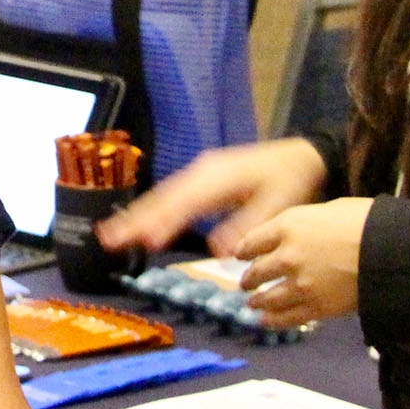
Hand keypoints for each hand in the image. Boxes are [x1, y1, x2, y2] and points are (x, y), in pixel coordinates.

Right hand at [96, 136, 329, 255]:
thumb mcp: (278, 205)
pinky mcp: (201, 178)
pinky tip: (140, 223)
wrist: (301, 155)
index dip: (164, 222)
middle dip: (135, 218)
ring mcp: (199, 173)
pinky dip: (152, 209)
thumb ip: (247, 226)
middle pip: (163, 197)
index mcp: (219, 178)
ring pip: (163, 195)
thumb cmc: (292, 180)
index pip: (185, 204)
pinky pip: (171, 194)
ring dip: (138, 215)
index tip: (146, 242)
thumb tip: (220, 253)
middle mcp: (202, 172)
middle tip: (108, 239)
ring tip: (111, 235)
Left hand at [234, 198, 372, 326]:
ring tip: (253, 303)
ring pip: (269, 297)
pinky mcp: (318, 307)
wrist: (391, 250)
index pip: (253, 241)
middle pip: (257, 271)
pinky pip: (289, 317)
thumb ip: (305, 224)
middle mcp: (287, 255)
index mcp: (288, 226)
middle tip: (245, 283)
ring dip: (258, 301)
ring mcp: (301, 284)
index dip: (244, 250)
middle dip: (249, 278)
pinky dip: (274, 320)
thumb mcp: (329, 209)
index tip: (240, 255)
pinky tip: (266, 321)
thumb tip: (300, 232)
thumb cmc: (366, 222)